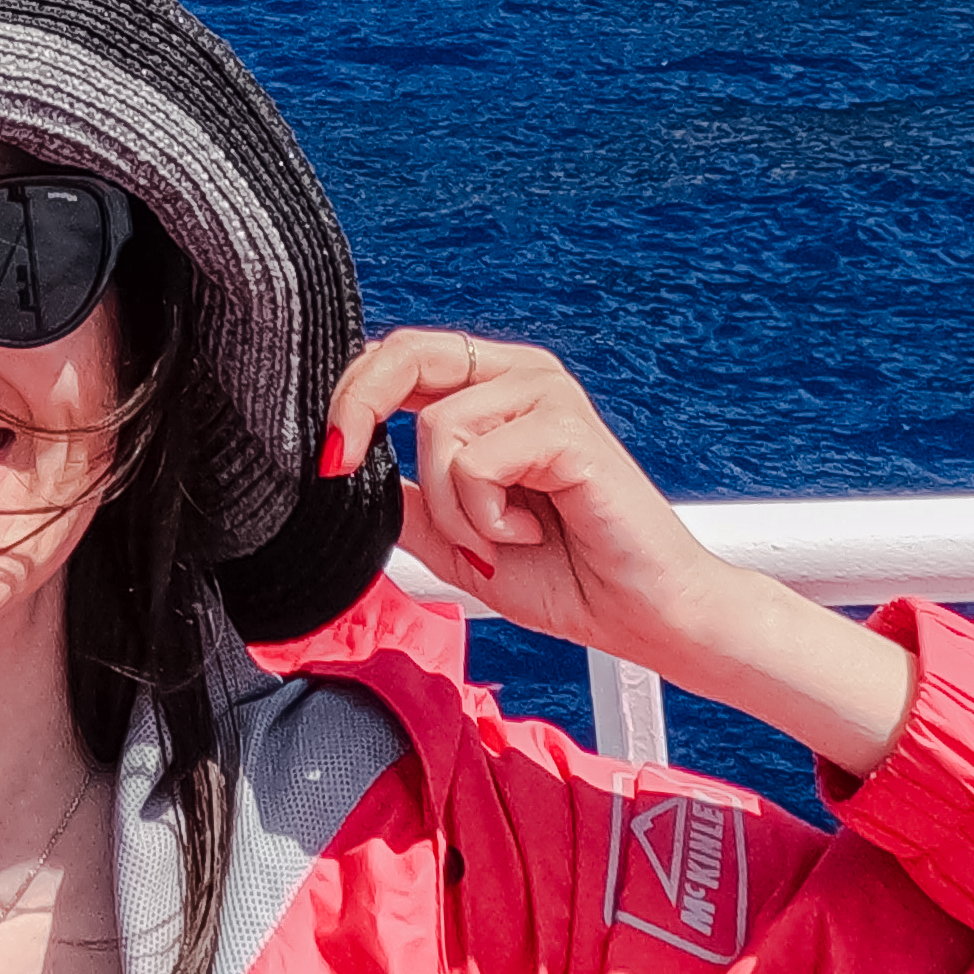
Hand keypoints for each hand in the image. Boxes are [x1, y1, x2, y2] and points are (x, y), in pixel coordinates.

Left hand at [322, 329, 915, 779]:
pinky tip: (530, 529)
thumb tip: (347, 471)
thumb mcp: (457, 540)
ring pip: (438, 430)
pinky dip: (485, 515)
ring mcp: (547, 395)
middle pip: (405, 354)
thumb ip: (410, 499)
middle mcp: (520, 375)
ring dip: (455, 508)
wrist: (646, 619)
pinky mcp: (567, 428)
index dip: (348, 397)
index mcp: (493, 389)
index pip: (399, 357)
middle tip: (340, 463)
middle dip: (356, 409)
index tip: (327, 459)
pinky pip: (477, 462)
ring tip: (503, 534)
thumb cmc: (570, 577)